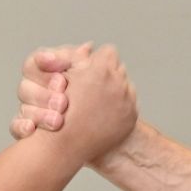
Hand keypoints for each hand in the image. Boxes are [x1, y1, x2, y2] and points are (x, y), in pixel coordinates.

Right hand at [10, 42, 92, 138]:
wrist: (95, 123)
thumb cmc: (88, 90)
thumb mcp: (86, 73)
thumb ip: (82, 62)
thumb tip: (87, 48)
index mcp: (44, 70)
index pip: (34, 63)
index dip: (44, 63)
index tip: (58, 69)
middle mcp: (33, 88)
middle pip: (26, 86)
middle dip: (44, 95)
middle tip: (62, 102)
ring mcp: (28, 108)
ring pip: (23, 107)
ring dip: (39, 113)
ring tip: (58, 120)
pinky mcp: (25, 128)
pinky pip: (16, 126)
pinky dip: (22, 127)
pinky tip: (32, 129)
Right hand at [53, 45, 137, 162]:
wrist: (65, 144)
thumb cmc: (58, 109)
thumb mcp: (64, 78)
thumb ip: (78, 58)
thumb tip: (90, 46)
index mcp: (101, 69)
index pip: (108, 52)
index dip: (96, 60)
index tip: (88, 69)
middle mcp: (118, 82)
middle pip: (118, 67)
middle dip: (107, 74)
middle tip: (92, 86)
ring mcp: (127, 100)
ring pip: (126, 84)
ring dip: (115, 89)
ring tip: (97, 101)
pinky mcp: (131, 116)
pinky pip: (130, 102)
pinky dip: (120, 106)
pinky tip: (104, 113)